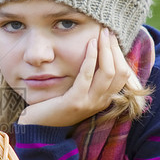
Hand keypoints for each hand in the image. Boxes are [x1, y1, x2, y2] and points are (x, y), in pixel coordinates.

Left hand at [17, 28, 131, 126]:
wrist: (37, 128)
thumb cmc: (54, 105)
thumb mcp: (76, 91)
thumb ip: (88, 77)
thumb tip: (96, 53)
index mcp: (104, 99)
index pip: (123, 75)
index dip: (120, 54)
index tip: (112, 37)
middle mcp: (101, 103)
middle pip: (119, 72)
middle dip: (115, 49)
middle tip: (108, 31)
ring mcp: (89, 104)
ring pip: (108, 73)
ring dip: (106, 50)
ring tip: (101, 34)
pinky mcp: (74, 102)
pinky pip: (86, 76)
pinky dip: (90, 58)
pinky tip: (89, 44)